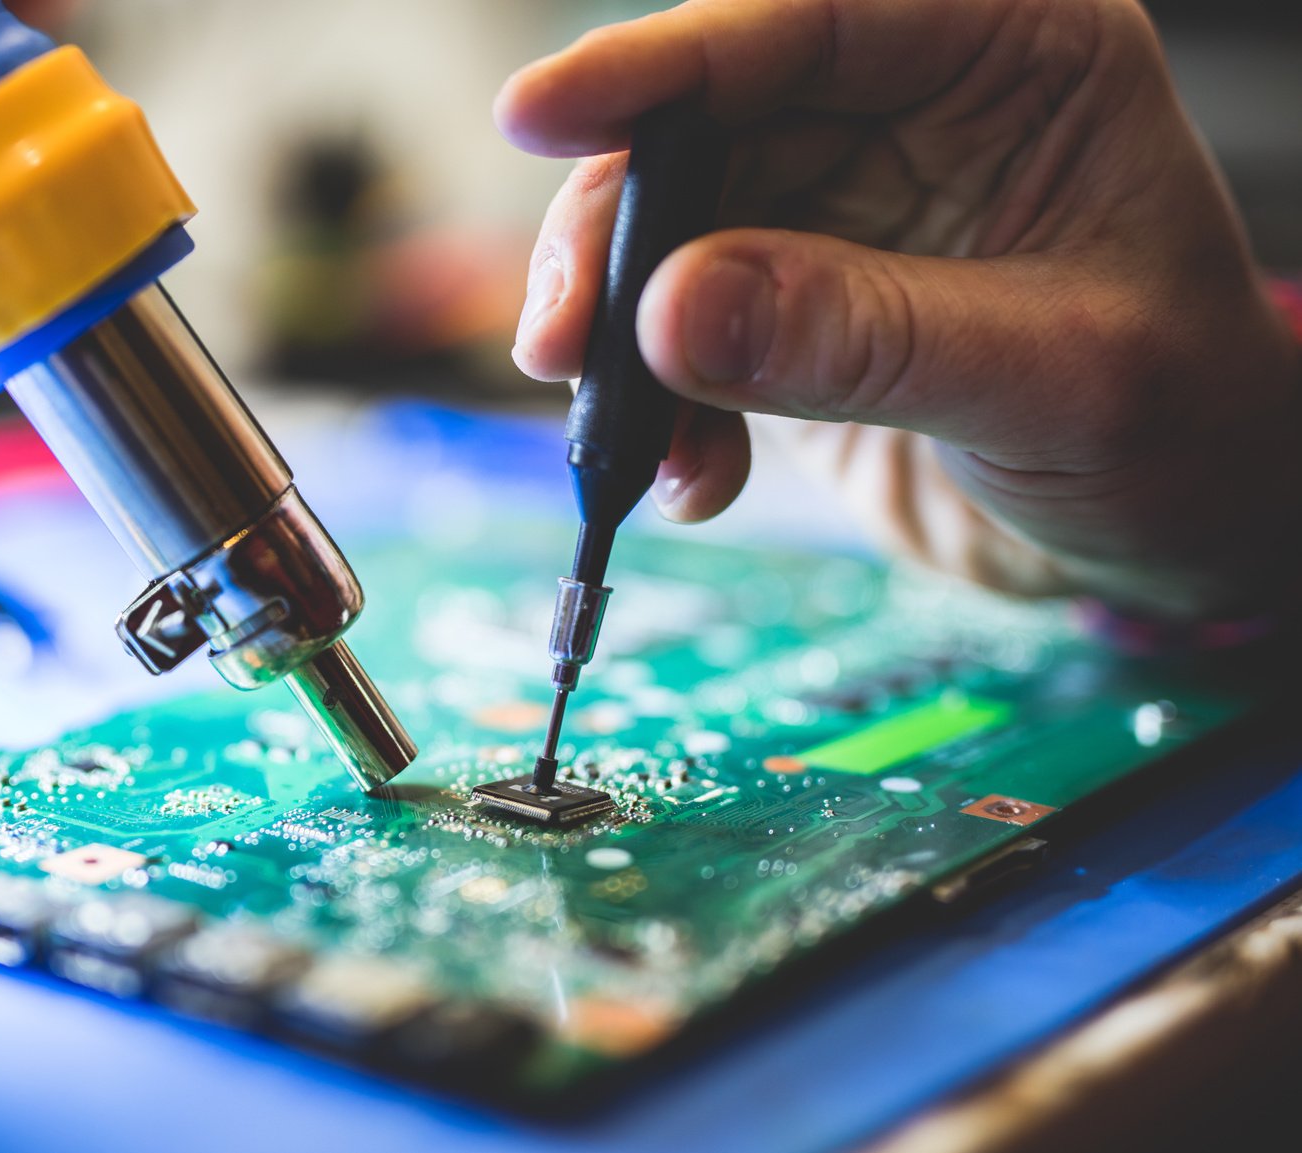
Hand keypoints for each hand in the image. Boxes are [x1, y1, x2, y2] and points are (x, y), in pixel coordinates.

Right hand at [500, 0, 1301, 619]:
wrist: (1170, 534)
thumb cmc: (1176, 428)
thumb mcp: (1048, 377)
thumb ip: (865, 337)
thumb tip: (672, 312)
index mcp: (1005, 56)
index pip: (810, 21)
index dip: (666, 62)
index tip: (543, 109)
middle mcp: (904, 114)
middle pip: (703, 130)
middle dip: (614, 236)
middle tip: (560, 340)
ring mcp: (837, 211)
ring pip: (667, 236)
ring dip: (619, 340)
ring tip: (620, 438)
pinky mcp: (789, 308)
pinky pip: (681, 336)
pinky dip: (661, 410)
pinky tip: (690, 478)